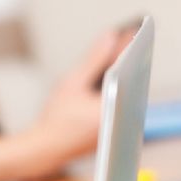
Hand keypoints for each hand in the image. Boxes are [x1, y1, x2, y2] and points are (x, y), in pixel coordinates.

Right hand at [18, 30, 125, 178]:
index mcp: (114, 109)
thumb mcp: (72, 82)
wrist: (45, 150)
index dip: (130, 48)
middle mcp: (123, 122)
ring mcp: (123, 130)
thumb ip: (93, 59)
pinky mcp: (119, 135)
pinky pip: (126, 106)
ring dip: (127, 74)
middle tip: (130, 35)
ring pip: (132, 95)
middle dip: (130, 59)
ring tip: (124, 49)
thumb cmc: (55, 119)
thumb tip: (109, 36)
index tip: (134, 30)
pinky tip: (117, 75)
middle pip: (134, 82)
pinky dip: (122, 90)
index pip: (129, 71)